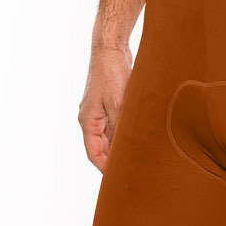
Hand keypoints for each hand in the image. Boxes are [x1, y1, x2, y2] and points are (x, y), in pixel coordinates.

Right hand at [77, 45, 132, 171]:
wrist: (110, 48)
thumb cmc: (111, 74)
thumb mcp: (118, 103)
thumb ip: (120, 127)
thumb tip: (124, 147)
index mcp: (88, 121)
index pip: (93, 153)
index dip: (104, 167)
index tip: (118, 177)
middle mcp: (91, 118)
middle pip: (101, 145)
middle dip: (113, 157)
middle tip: (131, 168)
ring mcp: (99, 109)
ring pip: (109, 134)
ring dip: (120, 143)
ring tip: (136, 154)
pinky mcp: (108, 101)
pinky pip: (114, 122)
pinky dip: (123, 129)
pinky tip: (136, 133)